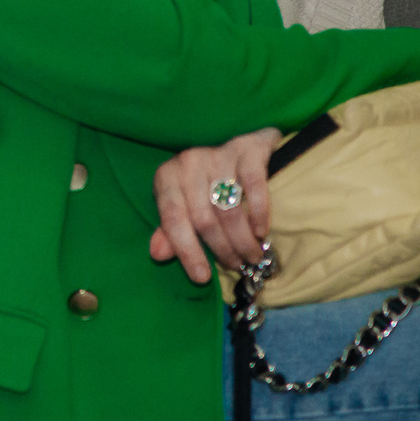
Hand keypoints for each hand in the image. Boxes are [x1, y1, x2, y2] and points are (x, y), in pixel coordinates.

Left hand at [149, 127, 278, 284]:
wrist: (239, 143)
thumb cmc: (206, 182)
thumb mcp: (183, 204)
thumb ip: (171, 230)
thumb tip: (157, 254)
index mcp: (167, 177)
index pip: (173, 219)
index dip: (187, 251)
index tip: (202, 277)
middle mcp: (188, 162)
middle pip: (204, 218)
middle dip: (222, 249)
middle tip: (237, 266)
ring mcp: (217, 154)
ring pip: (228, 208)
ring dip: (242, 240)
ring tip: (253, 255)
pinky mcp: (247, 148)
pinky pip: (253, 185)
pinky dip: (258, 213)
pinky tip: (262, 230)